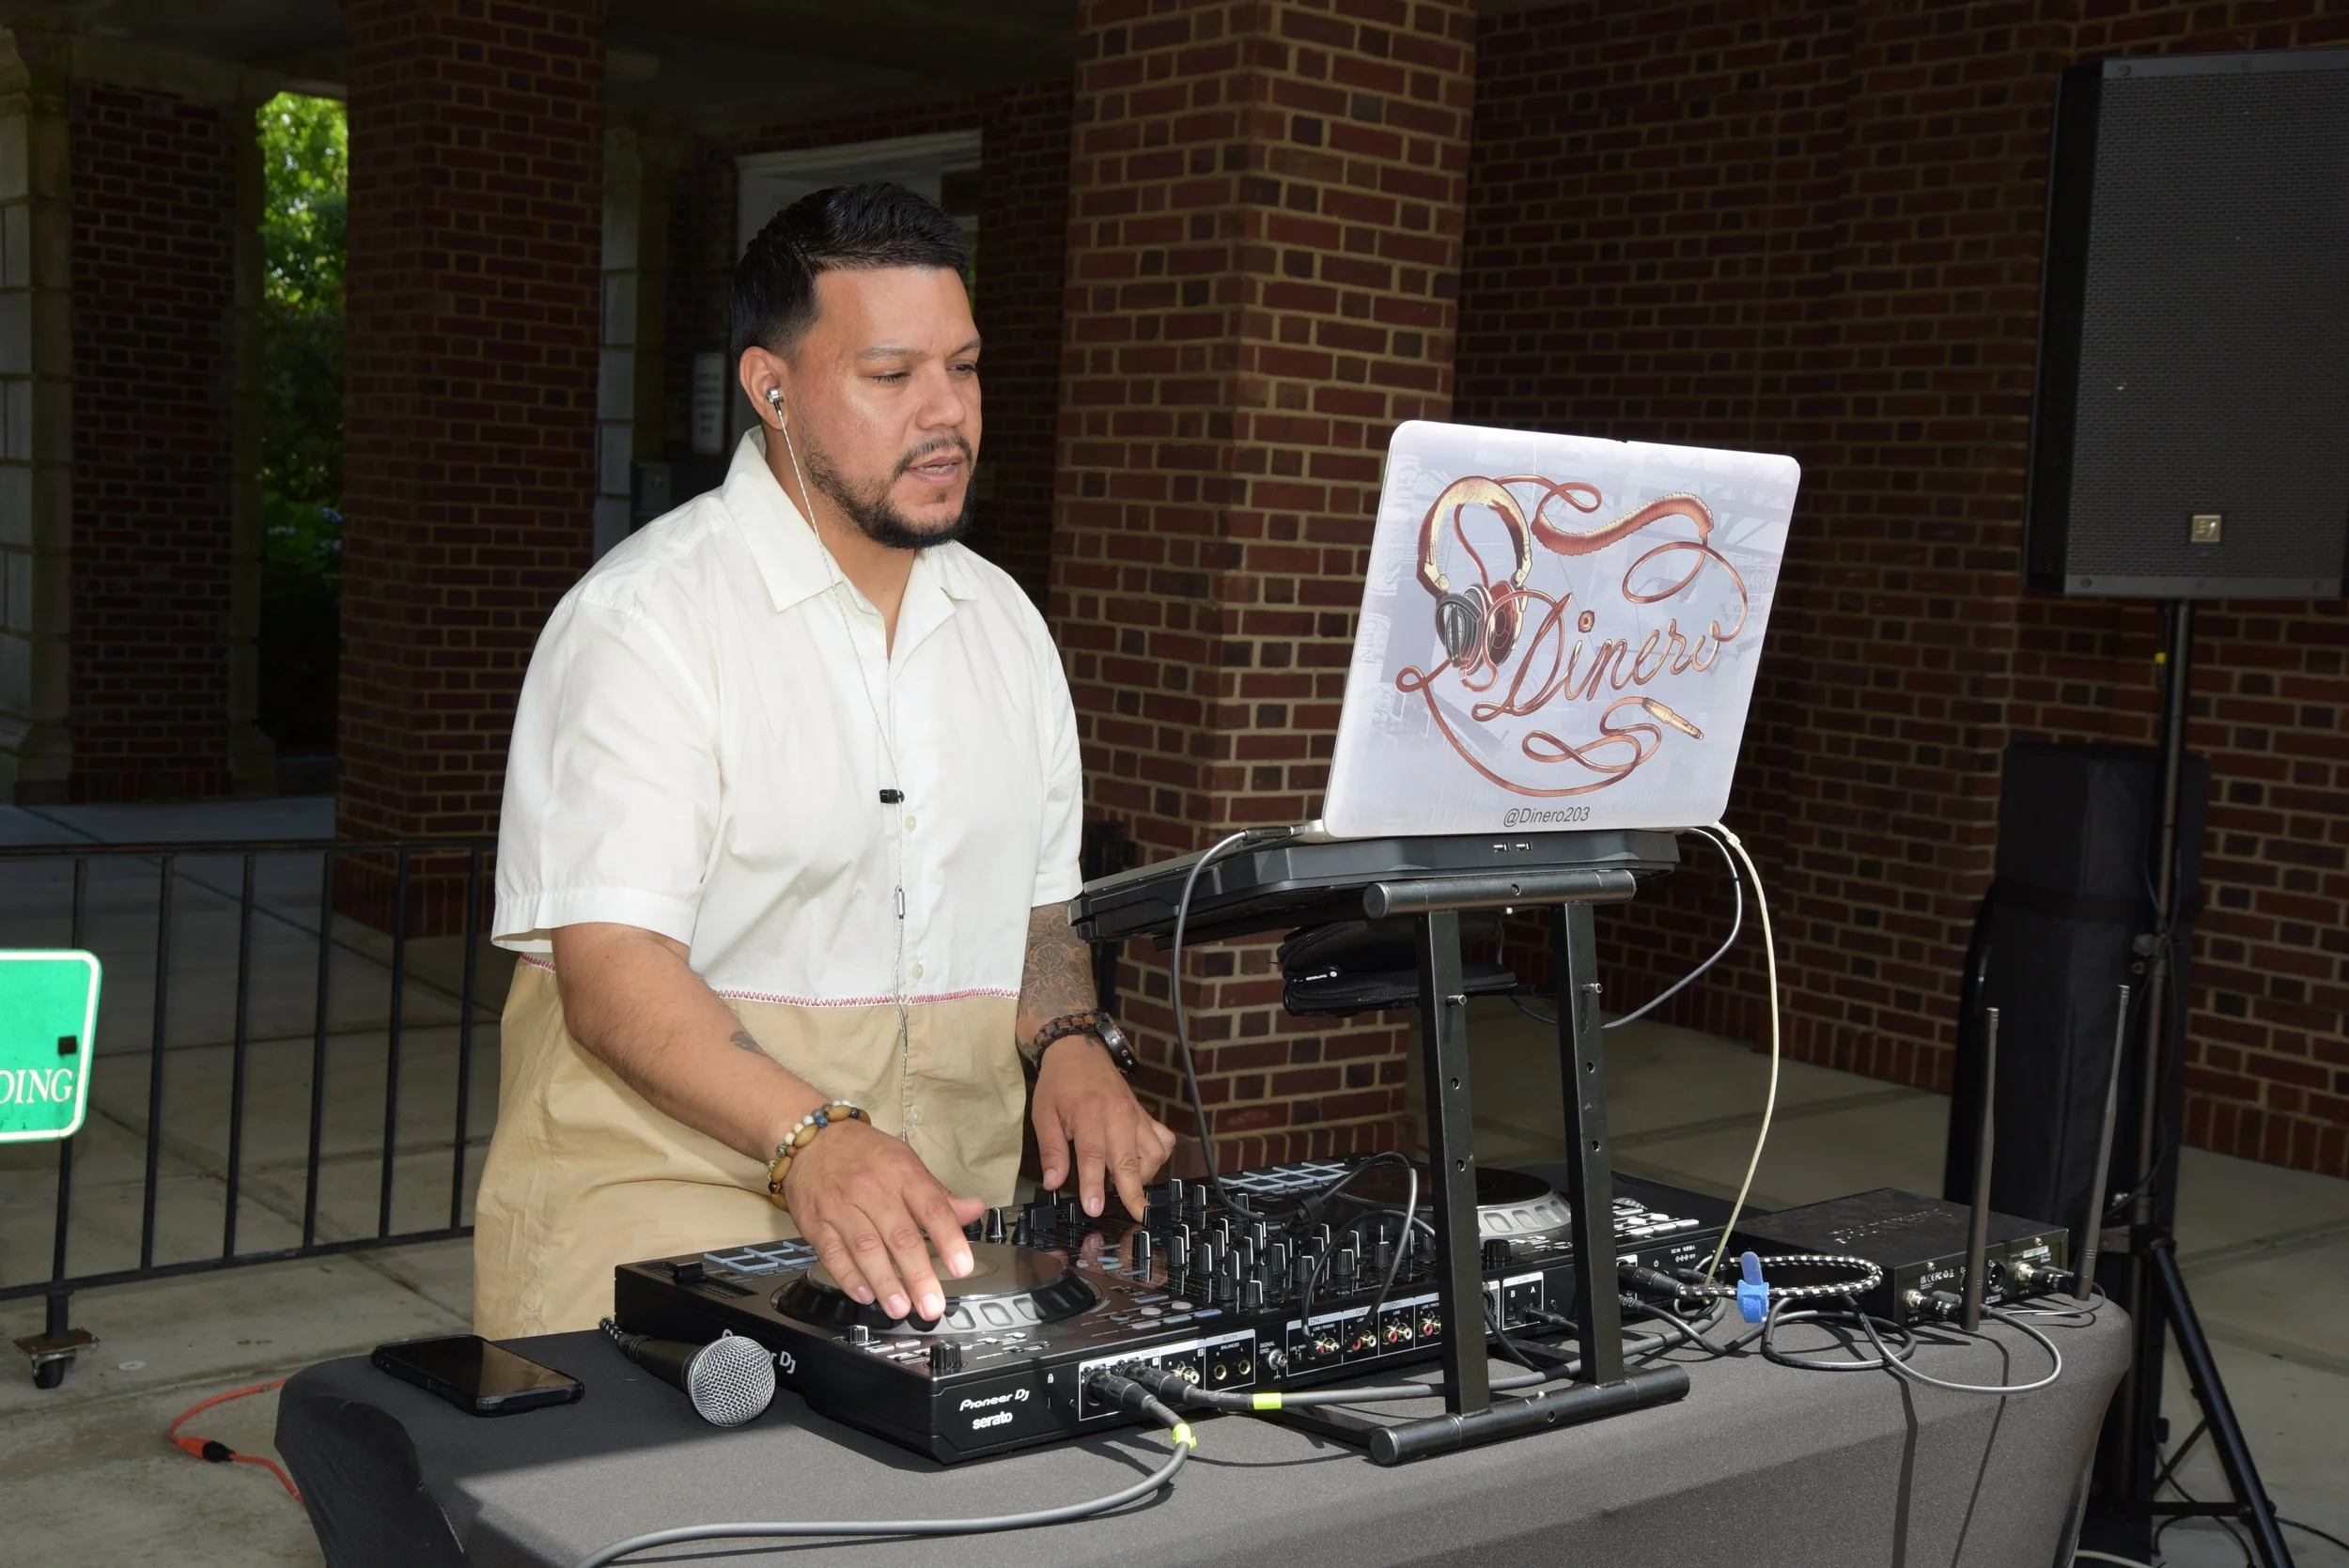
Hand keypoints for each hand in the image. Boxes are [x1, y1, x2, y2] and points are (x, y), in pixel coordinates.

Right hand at [782, 1118, 985, 1321]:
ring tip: (901, 1308)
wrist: (811, 1140)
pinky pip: (833, 1254)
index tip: (963, 1268)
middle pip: (900, 1237)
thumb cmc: (865, 1154)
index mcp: (902, 1174)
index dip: (949, 1240)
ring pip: (866, 1249)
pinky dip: (849, 1277)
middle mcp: (873, 1190)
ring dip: (885, 1283)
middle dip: (918, 1275)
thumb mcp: (906, 1163)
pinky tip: (865, 1295)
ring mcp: (841, 1207)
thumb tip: (975, 1210)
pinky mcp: (815, 1223)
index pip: (932, 1209)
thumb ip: (939, 1194)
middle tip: (932, 1305)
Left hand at [1033, 1037, 1176, 1220]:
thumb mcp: (1044, 1115)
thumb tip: (1053, 1184)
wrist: (1079, 1050)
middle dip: (1132, 1192)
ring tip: (1126, 1186)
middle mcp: (1118, 1115)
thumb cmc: (1059, 1084)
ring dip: (1143, 1176)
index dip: (1093, 1185)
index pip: (1093, 1156)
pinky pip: (1164, 1141)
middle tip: (1136, 1216)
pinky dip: (1159, 1157)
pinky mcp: (1146, 1115)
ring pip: (1152, 1154)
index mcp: (1089, 1114)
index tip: (1094, 1208)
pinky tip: (1143, 1165)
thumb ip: (1052, 1151)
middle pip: (1129, 1160)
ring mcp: (1137, 1115)